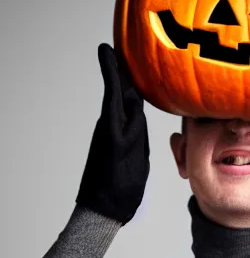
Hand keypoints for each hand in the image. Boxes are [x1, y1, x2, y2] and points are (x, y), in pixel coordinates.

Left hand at [76, 43, 149, 225]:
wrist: (104, 209)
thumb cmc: (119, 187)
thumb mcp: (132, 157)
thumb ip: (136, 128)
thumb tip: (134, 102)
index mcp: (114, 129)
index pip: (114, 92)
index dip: (112, 70)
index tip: (107, 48)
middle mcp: (111, 128)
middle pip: (118, 95)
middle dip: (122, 74)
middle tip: (126, 52)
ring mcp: (112, 136)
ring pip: (121, 107)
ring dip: (127, 88)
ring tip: (135, 70)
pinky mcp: (115, 145)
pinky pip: (124, 120)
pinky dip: (129, 107)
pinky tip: (137, 104)